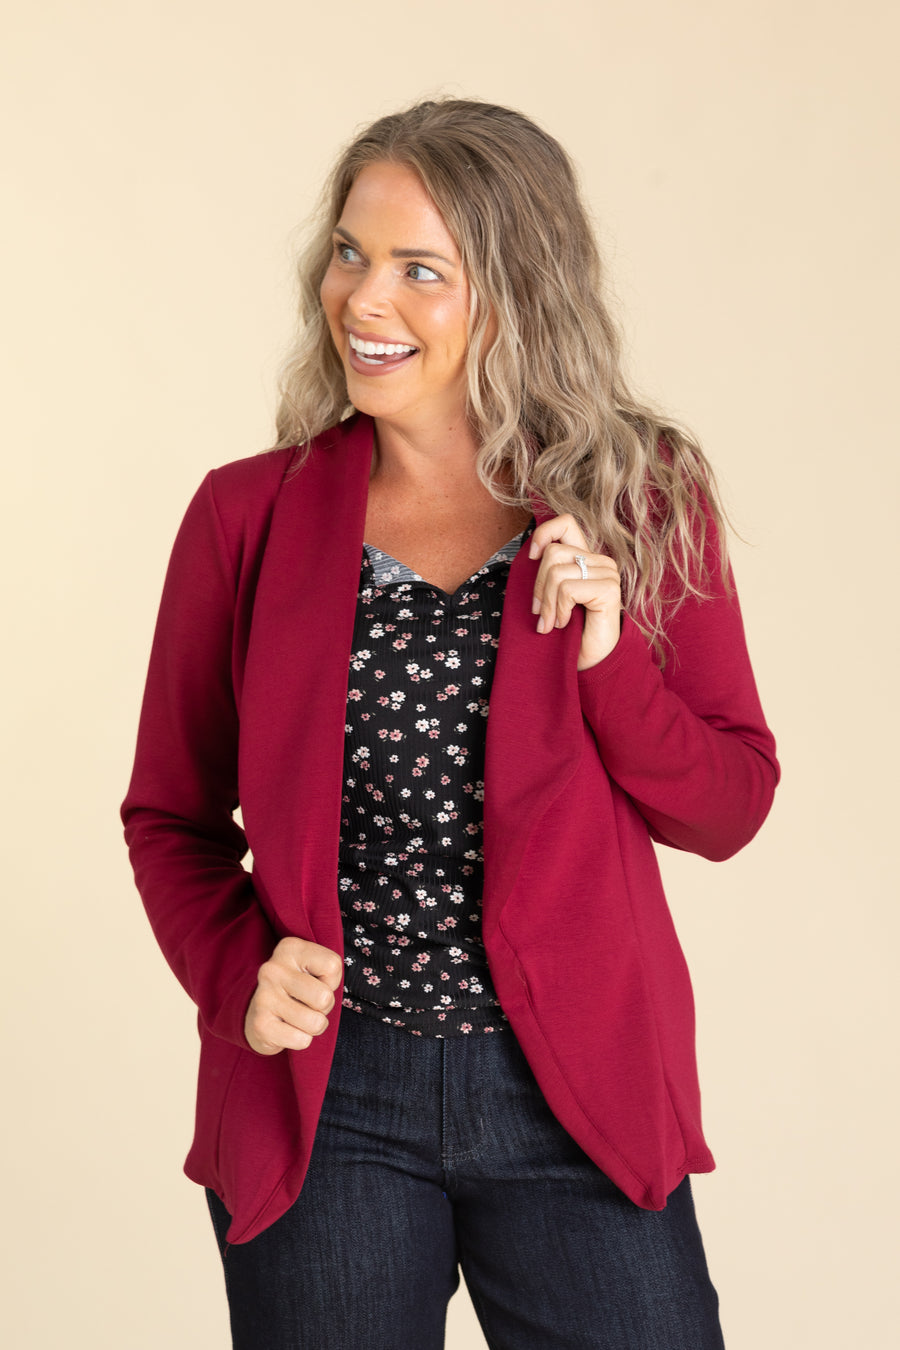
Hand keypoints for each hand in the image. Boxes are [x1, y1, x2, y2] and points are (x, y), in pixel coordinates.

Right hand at [244, 937, 342, 1054]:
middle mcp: (272, 969)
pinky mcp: (260, 1024)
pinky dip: (301, 1040)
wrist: (260, 1013)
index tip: (315, 981)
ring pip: (316, 1022)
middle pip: (325, 997)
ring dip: (314, 1026)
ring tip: (299, 1017)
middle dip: (324, 1007)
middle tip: (309, 1004)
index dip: (331, 981)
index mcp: (289, 948)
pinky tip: (287, 1029)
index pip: (333, 966)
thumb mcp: (315, 969)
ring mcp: (263, 996)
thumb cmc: (298, 990)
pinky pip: (302, 1040)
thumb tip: (324, 999)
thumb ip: (329, 973)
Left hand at [529, 515, 622, 669]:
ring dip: (547, 604)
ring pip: (557, 573)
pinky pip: (568, 589)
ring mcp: (608, 574)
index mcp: (585, 558)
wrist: (591, 661)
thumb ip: (547, 573)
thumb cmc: (570, 631)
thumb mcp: (553, 597)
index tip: (531, 557)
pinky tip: (564, 623)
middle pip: (553, 552)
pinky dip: (559, 610)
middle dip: (538, 586)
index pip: (565, 523)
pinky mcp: (610, 590)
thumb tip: (530, 554)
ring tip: (551, 623)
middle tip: (540, 613)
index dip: (543, 533)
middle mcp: (599, 561)